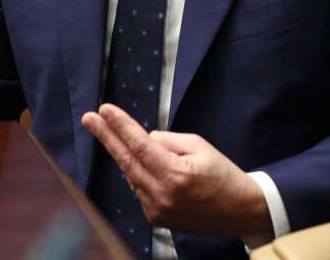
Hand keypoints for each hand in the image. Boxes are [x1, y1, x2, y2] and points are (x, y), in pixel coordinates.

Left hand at [81, 103, 271, 235]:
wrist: (239, 210)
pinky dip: (145, 176)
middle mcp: (161, 195)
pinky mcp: (155, 218)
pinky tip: (164, 175)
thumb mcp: (199, 146)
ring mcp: (156, 210)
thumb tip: (142, 139)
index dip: (119, 126)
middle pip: (126, 160)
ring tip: (166, 158)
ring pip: (133, 174)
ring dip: (136, 159)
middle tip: (89, 118)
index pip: (139, 145)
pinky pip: (140, 188)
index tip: (104, 111)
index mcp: (175, 175)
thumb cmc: (222, 174)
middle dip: (107, 137)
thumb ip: (166, 140)